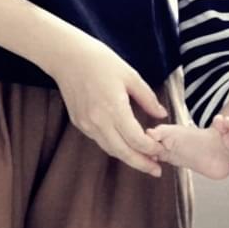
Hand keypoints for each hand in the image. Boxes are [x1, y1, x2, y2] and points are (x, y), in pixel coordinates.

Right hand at [45, 31, 165, 174]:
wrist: (66, 57)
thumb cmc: (100, 61)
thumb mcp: (130, 76)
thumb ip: (147, 98)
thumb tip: (162, 114)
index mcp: (114, 108)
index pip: (136, 139)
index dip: (151, 149)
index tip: (162, 150)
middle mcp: (98, 121)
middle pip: (123, 152)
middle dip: (141, 163)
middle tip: (157, 171)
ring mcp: (86, 124)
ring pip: (110, 149)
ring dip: (128, 157)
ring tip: (145, 162)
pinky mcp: (79, 123)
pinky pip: (100, 140)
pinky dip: (115, 146)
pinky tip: (126, 145)